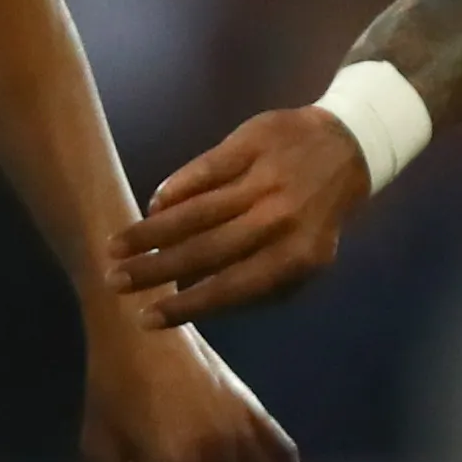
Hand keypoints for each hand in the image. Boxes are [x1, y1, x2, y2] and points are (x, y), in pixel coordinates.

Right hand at [107, 107, 373, 326]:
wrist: (346, 149)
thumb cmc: (314, 218)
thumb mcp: (303, 261)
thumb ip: (256, 285)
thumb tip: (194, 299)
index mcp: (296, 257)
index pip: (231, 287)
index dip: (185, 305)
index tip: (146, 318)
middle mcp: (280, 220)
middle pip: (207, 250)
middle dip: (156, 269)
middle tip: (116, 281)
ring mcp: (265, 179)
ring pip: (198, 211)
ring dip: (152, 232)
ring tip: (117, 248)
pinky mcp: (250, 143)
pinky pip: (204, 171)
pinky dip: (175, 190)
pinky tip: (153, 206)